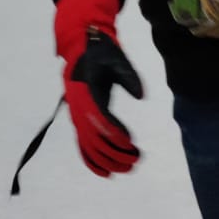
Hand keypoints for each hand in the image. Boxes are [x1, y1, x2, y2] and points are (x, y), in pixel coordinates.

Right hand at [55, 0, 143, 177]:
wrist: (82, 45)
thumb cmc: (102, 51)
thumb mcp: (117, 57)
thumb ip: (129, 76)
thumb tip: (141, 95)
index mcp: (85, 91)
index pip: (98, 118)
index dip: (114, 132)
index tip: (130, 142)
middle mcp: (78, 106)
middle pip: (93, 138)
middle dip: (114, 153)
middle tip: (136, 160)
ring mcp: (77, 114)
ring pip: (88, 145)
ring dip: (107, 160)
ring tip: (128, 167)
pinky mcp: (80, 119)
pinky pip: (83, 145)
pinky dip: (92, 160)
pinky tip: (107, 172)